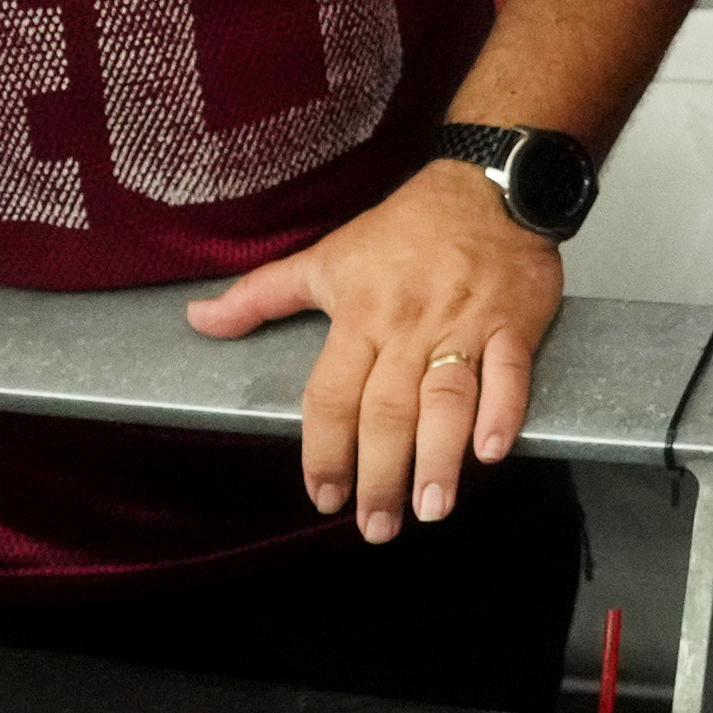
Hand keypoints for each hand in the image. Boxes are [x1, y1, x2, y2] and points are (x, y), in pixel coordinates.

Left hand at [185, 158, 559, 542]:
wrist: (488, 185)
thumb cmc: (407, 227)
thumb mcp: (328, 256)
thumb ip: (261, 295)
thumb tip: (198, 319)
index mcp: (360, 315)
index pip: (333, 394)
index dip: (325, 449)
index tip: (323, 496)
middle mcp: (408, 327)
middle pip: (388, 410)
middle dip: (379, 474)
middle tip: (377, 527)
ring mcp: (464, 326)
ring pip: (447, 399)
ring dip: (438, 457)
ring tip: (431, 508)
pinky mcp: (514, 323)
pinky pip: (509, 373)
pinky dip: (502, 413)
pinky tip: (491, 453)